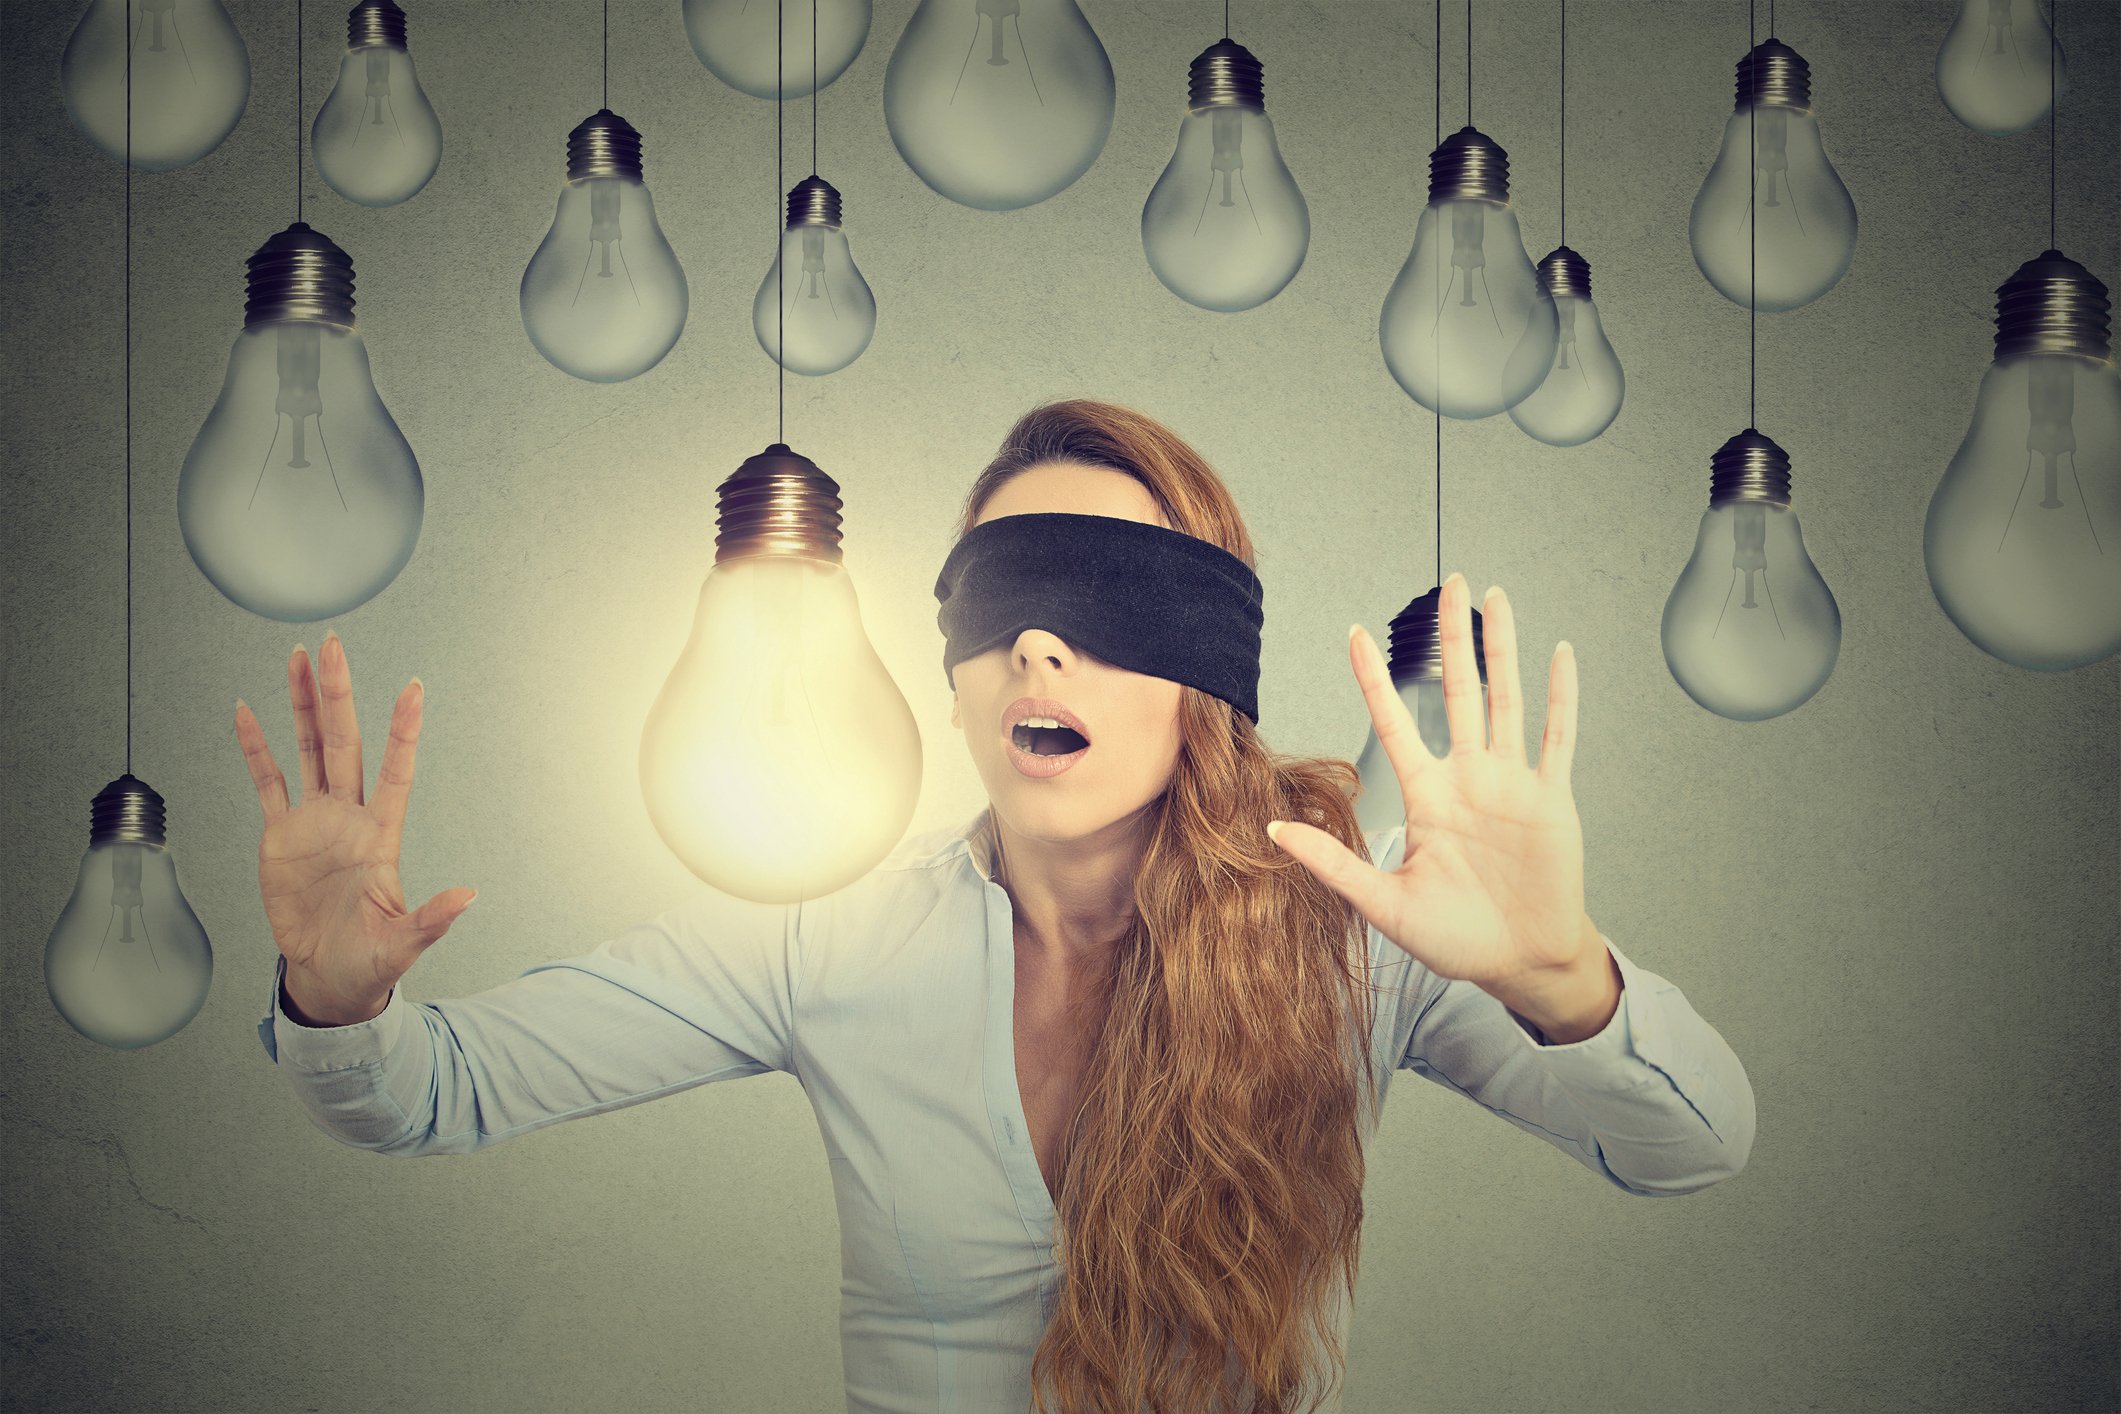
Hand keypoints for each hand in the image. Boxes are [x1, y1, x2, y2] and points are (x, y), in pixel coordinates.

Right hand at [233, 632, 474, 1025]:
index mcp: (381, 835)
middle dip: (338, 694)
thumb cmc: (370, 962)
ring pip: (308, 748)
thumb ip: (431, 919)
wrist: (328, 976)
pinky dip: (256, 747)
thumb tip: (468, 897)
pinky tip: (248, 712)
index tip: (413, 688)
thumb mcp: (402, 943)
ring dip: (304, 705)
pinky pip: (267, 781)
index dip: (403, 731)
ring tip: (299, 659)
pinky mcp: (280, 835)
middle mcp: (349, 817)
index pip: (396, 770)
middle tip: (332, 646)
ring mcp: (314, 821)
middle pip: (344, 742)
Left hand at [1268, 573, 1596, 1001]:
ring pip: (1506, 699)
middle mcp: (1468, 778)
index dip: (1375, 678)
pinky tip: (1561, 654)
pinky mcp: (1551, 797)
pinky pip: (1557, 737)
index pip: (1395, 721)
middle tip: (1449, 583)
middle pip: (1459, 690)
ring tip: (1496, 598)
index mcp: (1426, 797)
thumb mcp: (1383, 904)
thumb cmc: (1455, 938)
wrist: (1519, 962)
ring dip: (1503, 649)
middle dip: (1453, 637)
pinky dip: (1560, 696)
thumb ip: (1333, 864)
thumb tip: (1273, 831)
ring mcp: (1511, 783)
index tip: (1356, 633)